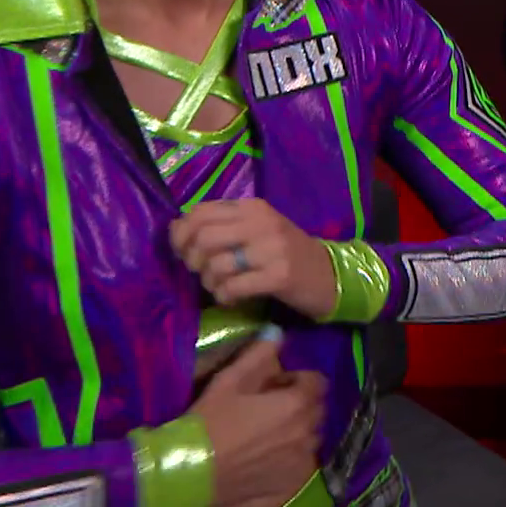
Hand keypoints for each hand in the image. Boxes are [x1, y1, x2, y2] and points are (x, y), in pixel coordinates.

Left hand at [170, 199, 337, 319]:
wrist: (329, 275)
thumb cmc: (285, 253)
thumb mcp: (256, 230)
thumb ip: (222, 226)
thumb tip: (176, 228)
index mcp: (253, 207)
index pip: (200, 212)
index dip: (181, 233)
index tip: (182, 251)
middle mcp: (262, 222)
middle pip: (203, 237)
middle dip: (192, 260)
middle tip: (201, 272)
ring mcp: (272, 249)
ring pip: (215, 264)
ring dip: (209, 282)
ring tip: (220, 288)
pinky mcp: (278, 276)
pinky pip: (233, 286)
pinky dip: (224, 296)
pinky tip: (231, 299)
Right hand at [190, 332, 324, 506]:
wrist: (189, 473)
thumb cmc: (208, 424)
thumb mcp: (228, 382)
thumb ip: (256, 355)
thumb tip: (276, 333)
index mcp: (296, 404)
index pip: (318, 382)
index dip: (297, 380)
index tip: (275, 386)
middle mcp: (306, 432)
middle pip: (316, 409)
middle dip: (300, 403)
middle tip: (270, 407)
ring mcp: (301, 460)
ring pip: (311, 436)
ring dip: (298, 429)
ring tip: (268, 433)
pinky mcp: (291, 482)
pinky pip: (303, 461)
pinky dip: (293, 455)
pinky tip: (268, 455)